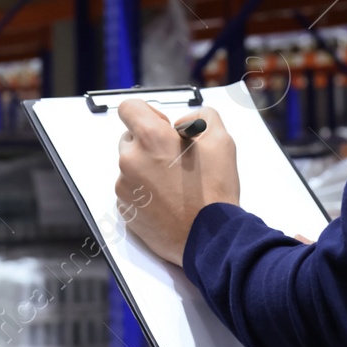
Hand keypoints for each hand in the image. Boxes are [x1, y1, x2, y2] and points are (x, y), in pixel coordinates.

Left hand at [115, 100, 239, 266]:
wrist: (210, 238)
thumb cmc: (214, 191)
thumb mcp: (221, 140)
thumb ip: (202, 117)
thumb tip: (183, 123)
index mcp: (151, 138)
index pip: (128, 108)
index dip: (146, 113)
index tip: (161, 127)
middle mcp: (131, 159)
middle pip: (129, 138)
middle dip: (148, 144)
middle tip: (173, 159)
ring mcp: (124, 186)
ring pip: (130, 166)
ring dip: (146, 169)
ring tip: (174, 184)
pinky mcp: (125, 208)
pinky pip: (130, 190)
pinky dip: (144, 192)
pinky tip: (166, 200)